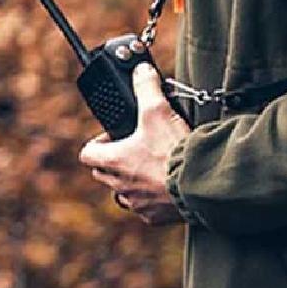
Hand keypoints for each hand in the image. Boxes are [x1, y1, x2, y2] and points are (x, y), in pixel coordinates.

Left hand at [78, 62, 189, 224]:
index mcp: (114, 161)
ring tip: (149, 169)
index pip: (88, 154)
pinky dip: (151, 199)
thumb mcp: (158, 110)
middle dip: (113, 162)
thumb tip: (142, 71)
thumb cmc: (173, 151)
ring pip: (123, 194)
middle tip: (132, 149)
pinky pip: (146, 209)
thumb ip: (147, 88)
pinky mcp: (155, 217)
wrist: (198, 183)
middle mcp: (121, 185)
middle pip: (103, 174)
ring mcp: (137, 203)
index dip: (97, 143)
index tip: (113, 136)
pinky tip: (166, 186)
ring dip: (131, 182)